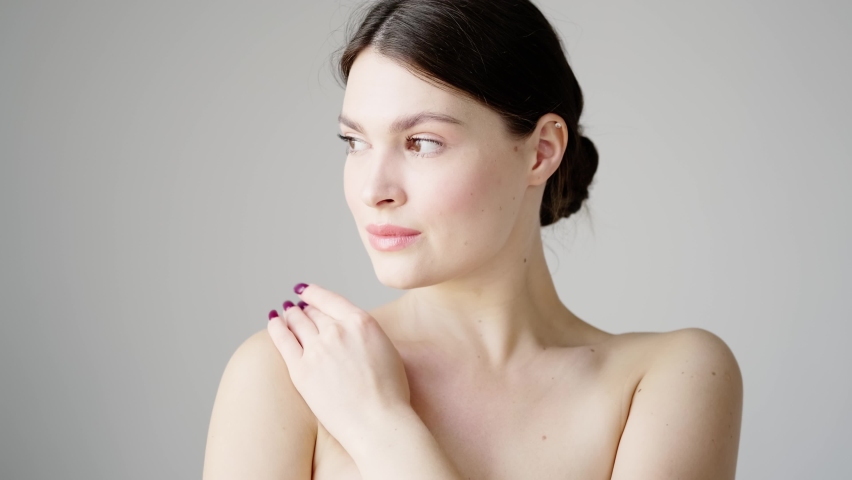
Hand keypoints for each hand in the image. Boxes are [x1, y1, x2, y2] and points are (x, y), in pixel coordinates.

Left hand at [267, 283, 411, 446]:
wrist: (378, 422)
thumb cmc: (389, 393)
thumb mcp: (386, 348)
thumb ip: (365, 333)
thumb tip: (350, 330)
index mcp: (361, 322)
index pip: (330, 300)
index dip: (314, 293)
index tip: (304, 291)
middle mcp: (337, 330)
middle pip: (313, 312)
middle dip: (304, 308)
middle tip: (297, 308)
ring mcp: (317, 349)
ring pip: (297, 322)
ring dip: (290, 315)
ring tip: (285, 314)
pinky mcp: (301, 369)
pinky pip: (283, 339)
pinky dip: (276, 327)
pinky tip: (273, 321)